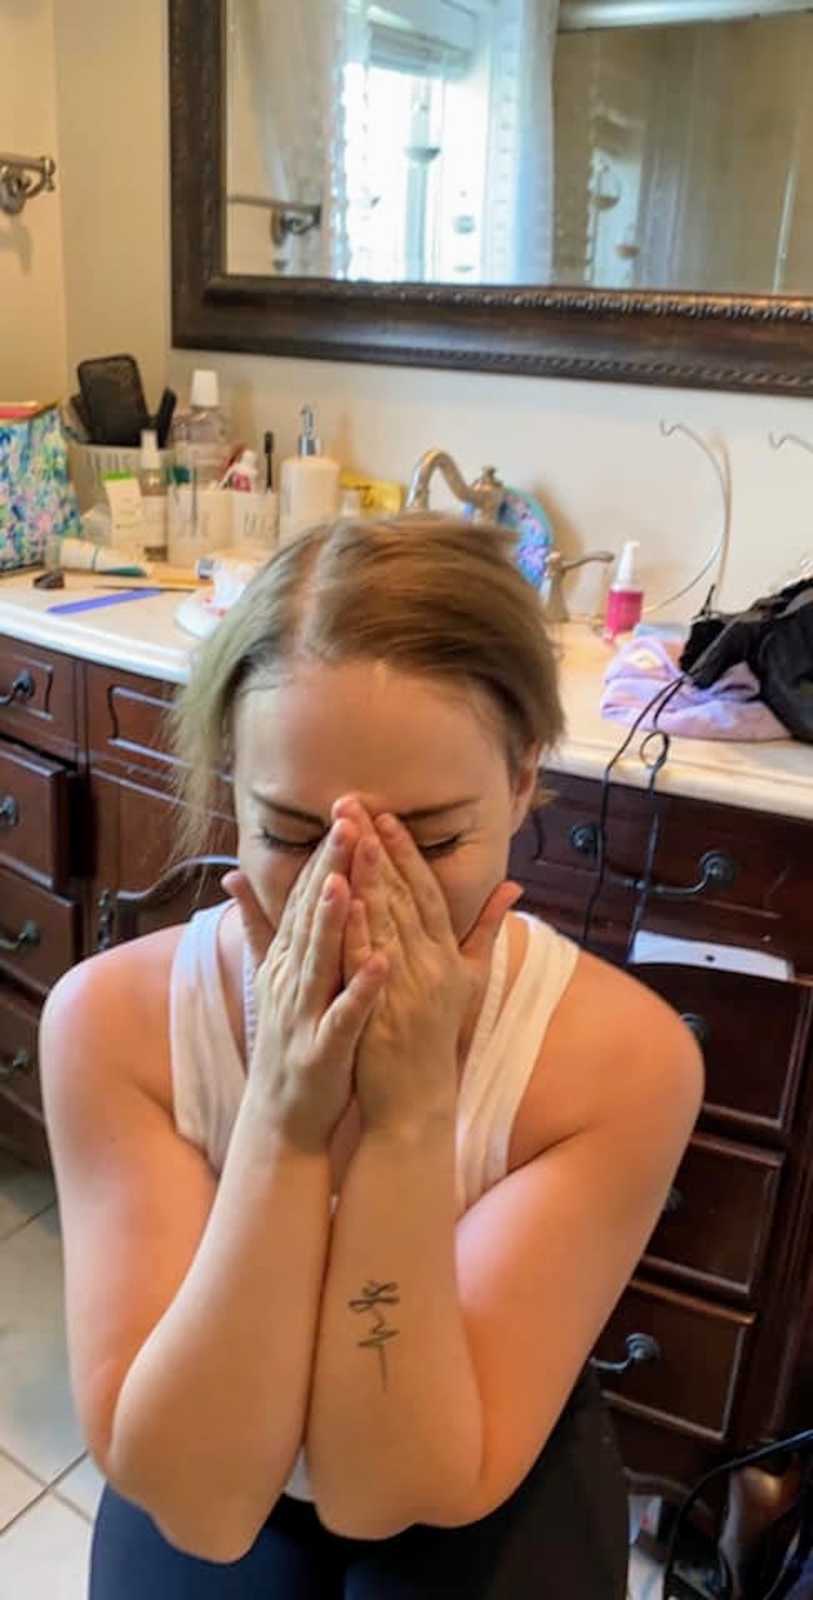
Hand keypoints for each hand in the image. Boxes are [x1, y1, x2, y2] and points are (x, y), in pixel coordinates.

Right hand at [228, 821, 387, 1152]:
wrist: (284, 1115)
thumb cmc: (292, 1036)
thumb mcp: (274, 975)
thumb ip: (261, 924)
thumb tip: (233, 874)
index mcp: (287, 958)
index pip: (305, 895)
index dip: (324, 852)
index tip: (345, 810)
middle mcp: (290, 977)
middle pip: (311, 915)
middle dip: (330, 868)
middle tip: (348, 821)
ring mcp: (303, 1013)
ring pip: (320, 960)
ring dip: (332, 921)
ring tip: (347, 881)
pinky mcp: (322, 1049)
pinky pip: (344, 1016)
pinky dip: (360, 990)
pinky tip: (380, 964)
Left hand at [333, 800, 521, 1135]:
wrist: (416, 1102)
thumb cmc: (437, 1039)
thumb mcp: (470, 982)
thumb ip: (487, 932)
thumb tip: (512, 886)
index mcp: (448, 956)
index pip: (426, 892)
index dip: (406, 852)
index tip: (386, 815)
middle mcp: (431, 966)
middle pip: (402, 896)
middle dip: (377, 847)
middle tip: (354, 805)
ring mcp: (407, 989)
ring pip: (384, 921)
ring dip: (362, 874)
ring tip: (343, 835)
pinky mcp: (381, 1011)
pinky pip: (367, 962)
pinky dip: (355, 928)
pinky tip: (339, 897)